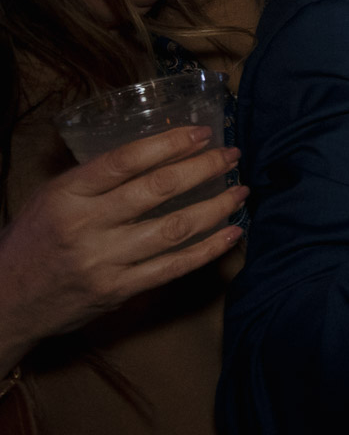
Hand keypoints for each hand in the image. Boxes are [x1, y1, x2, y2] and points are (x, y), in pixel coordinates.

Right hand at [0, 126, 246, 369]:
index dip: (169, 143)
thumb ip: (96, 178)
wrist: (6, 301)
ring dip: (215, 208)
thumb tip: (158, 151)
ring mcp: (104, 261)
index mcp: (67, 195)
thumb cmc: (33, 240)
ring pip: (174, 229)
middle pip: (158, 190)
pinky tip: (232, 234)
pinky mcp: (119, 290)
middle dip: (203, 168)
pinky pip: (174, 267)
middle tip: (232, 155)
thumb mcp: (51, 198)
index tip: (202, 132)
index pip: (125, 160)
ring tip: (240, 192)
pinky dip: (208, 250)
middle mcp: (86, 226)